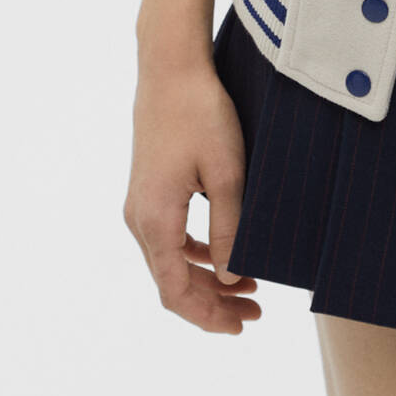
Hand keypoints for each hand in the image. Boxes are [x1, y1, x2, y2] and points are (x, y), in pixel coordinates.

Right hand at [123, 53, 261, 332]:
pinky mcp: (148, 190)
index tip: (241, 326)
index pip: (176, 292)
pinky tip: (226, 256)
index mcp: (155, 220)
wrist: (171, 69)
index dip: (208, 316)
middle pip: (172, 282)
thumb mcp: (228, 173)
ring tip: (249, 288)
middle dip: (213, 303)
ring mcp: (140, 205)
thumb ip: (230, 228)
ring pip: (170, 262)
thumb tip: (234, 278)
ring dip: (207, 279)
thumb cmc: (202, 114)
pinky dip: (197, 254)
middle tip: (255, 313)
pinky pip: (169, 238)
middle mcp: (139, 219)